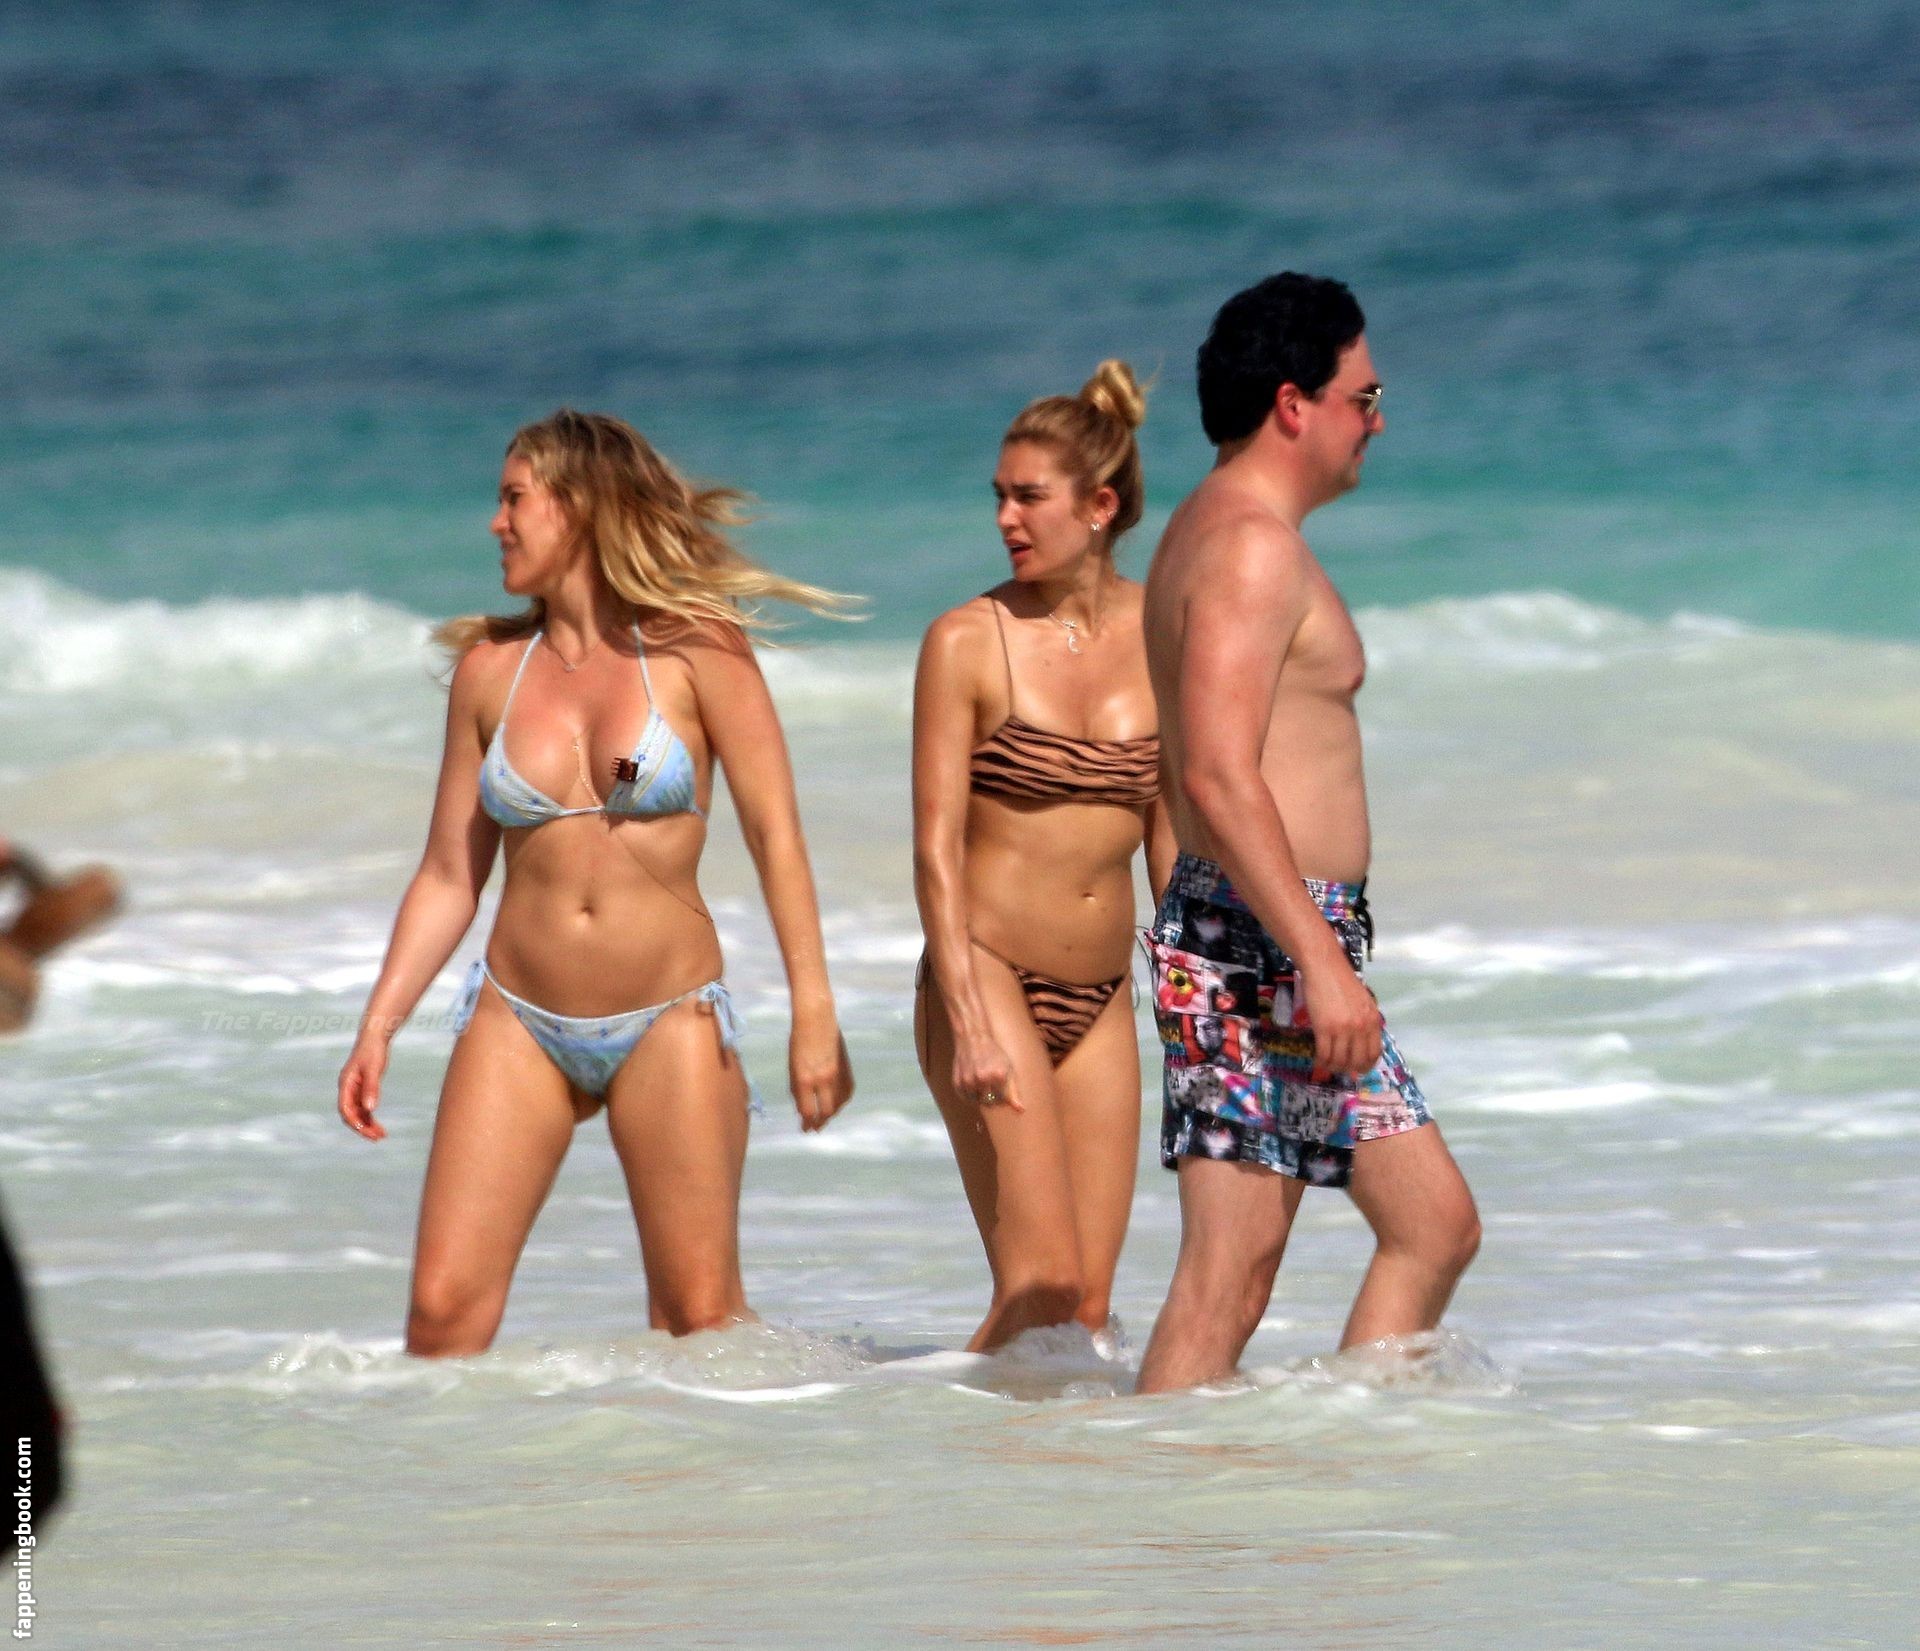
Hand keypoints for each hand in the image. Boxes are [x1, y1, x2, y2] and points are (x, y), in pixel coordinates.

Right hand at [337, 1034, 389, 1140]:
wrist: (375, 1036)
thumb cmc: (373, 1050)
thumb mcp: (374, 1069)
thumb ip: (372, 1088)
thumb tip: (371, 1109)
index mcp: (345, 1084)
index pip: (346, 1109)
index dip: (355, 1122)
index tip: (368, 1132)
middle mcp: (347, 1089)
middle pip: (351, 1114)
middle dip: (362, 1127)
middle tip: (378, 1138)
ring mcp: (354, 1089)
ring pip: (358, 1112)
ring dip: (367, 1125)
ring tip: (381, 1135)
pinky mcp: (362, 1088)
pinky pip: (363, 1107)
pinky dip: (370, 1117)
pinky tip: (379, 1126)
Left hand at [789, 1016, 853, 1132]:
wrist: (816, 1019)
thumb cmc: (798, 1041)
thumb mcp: (793, 1067)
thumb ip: (797, 1089)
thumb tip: (802, 1109)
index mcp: (804, 1079)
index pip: (808, 1111)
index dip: (807, 1122)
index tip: (805, 1129)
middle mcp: (823, 1079)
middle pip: (826, 1111)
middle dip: (820, 1122)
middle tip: (815, 1128)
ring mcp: (837, 1074)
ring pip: (838, 1104)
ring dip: (831, 1113)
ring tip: (824, 1118)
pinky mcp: (846, 1069)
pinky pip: (847, 1092)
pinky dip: (842, 1101)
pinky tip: (837, 1104)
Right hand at [951, 1029, 1021, 1114]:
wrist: (973, 1039)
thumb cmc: (994, 1053)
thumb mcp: (1008, 1068)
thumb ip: (1013, 1091)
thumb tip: (1020, 1110)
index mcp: (998, 1076)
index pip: (1002, 1100)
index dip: (1003, 1096)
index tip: (1001, 1088)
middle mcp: (982, 1079)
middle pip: (989, 1103)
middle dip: (992, 1098)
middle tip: (991, 1087)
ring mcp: (968, 1082)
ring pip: (977, 1102)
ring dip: (980, 1097)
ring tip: (982, 1085)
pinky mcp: (957, 1083)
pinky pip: (966, 1098)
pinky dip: (970, 1095)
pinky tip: (974, 1085)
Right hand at [1299, 956, 1382, 1082]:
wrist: (1324, 967)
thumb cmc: (1341, 981)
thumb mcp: (1363, 1002)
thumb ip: (1364, 1021)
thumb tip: (1359, 1042)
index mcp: (1373, 1020)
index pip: (1374, 1053)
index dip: (1366, 1065)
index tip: (1359, 1068)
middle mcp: (1361, 1027)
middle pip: (1358, 1060)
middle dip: (1349, 1069)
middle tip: (1342, 1070)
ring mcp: (1342, 1029)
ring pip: (1340, 1060)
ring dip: (1333, 1066)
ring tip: (1328, 1064)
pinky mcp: (1324, 1028)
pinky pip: (1324, 1053)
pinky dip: (1321, 1060)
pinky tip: (1319, 1059)